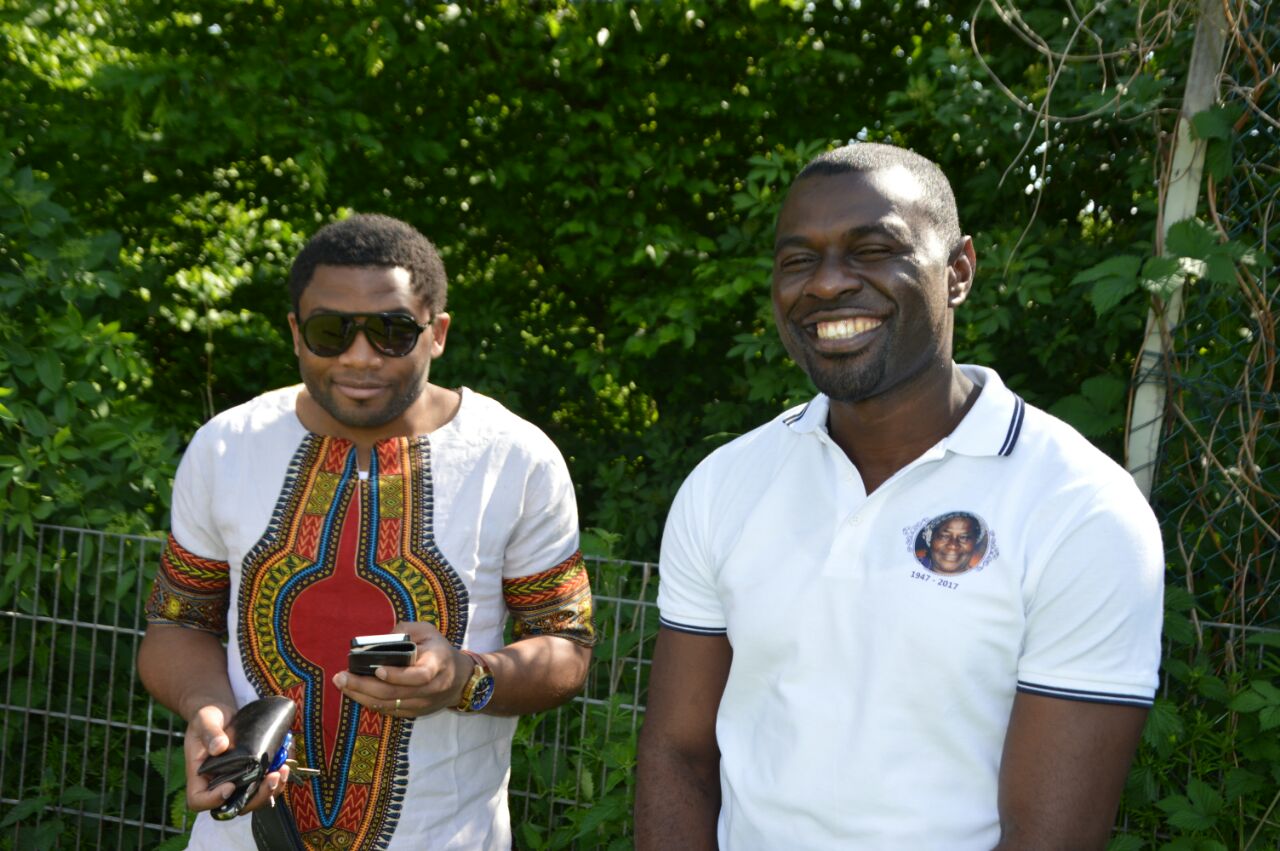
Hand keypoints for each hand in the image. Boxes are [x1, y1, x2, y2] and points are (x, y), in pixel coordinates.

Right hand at [183, 704, 289, 814]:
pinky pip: (262, 786)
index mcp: (199, 775)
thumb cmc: (207, 718)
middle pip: (233, 805)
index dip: (213, 800)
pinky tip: (285, 765)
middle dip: (255, 797)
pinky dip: (276, 781)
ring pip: (252, 799)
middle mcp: (216, 783)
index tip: (230, 786)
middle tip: (271, 778)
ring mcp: (235, 780)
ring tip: (282, 772)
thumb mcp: (205, 720)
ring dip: (270, 791)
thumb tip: (220, 746)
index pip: (199, 800)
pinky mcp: (250, 774)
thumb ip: (210, 732)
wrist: (221, 712)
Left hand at [331, 621, 472, 718]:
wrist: (459, 679)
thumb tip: (382, 638)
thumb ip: (406, 630)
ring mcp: (422, 704)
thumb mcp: (428, 632)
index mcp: (437, 665)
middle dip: (364, 686)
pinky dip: (370, 703)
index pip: (419, 676)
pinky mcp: (414, 713)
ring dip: (362, 696)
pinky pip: (389, 711)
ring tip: (342, 684)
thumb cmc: (439, 650)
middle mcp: (430, 689)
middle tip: (341, 677)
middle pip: (395, 693)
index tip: (377, 670)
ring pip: (388, 705)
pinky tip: (355, 693)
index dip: (398, 675)